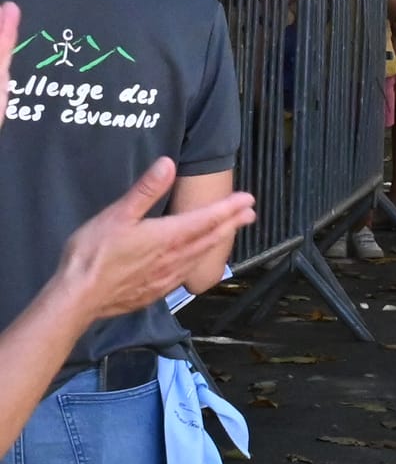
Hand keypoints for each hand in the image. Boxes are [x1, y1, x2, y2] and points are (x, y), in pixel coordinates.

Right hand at [50, 159, 253, 318]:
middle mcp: (173, 258)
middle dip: (231, 223)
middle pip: (209, 238)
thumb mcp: (117, 215)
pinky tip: (196, 262)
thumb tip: (168, 164)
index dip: (228, 208)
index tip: (248, 199)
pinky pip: (185, 274)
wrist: (77, 299)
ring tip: (230, 232)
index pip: (206, 219)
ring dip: (218, 242)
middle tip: (250, 213)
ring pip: (200, 256)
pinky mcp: (154, 292)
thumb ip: (145, 190)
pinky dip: (199, 262)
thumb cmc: (94, 254)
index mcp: (167, 236)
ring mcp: (165, 278)